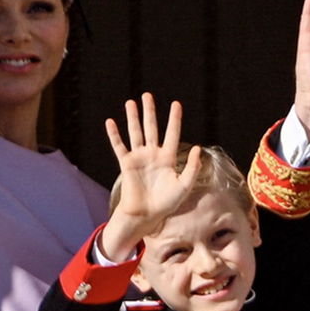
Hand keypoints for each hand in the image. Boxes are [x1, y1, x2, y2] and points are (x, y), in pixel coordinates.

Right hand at [99, 93, 201, 259]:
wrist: (147, 214)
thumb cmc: (167, 203)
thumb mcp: (184, 186)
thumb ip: (193, 168)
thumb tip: (199, 148)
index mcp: (168, 158)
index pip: (172, 134)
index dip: (174, 119)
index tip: (176, 104)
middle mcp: (153, 154)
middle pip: (151, 128)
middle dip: (150, 112)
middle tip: (147, 95)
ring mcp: (139, 158)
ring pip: (135, 133)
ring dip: (133, 118)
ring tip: (131, 102)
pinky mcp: (126, 164)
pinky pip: (119, 146)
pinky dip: (114, 135)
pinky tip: (110, 122)